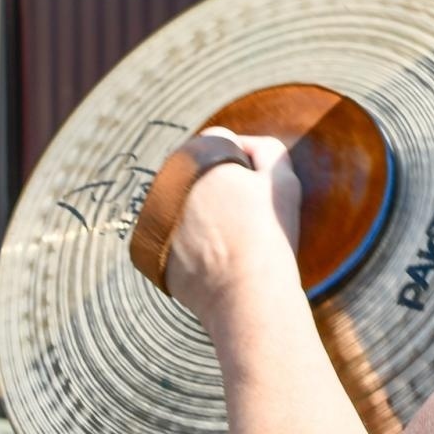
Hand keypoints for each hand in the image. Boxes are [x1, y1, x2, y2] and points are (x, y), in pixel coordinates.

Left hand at [163, 129, 301, 324]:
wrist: (245, 294)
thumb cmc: (269, 235)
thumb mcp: (283, 179)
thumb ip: (267, 149)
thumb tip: (245, 147)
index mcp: (200, 159)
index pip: (217, 140)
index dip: (241, 158)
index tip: (254, 184)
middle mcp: (169, 183)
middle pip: (196, 171)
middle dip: (216, 184)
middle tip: (243, 214)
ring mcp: (155, 217)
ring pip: (180, 202)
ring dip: (199, 210)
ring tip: (229, 238)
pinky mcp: (149, 251)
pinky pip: (170, 235)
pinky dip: (186, 241)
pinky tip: (213, 258)